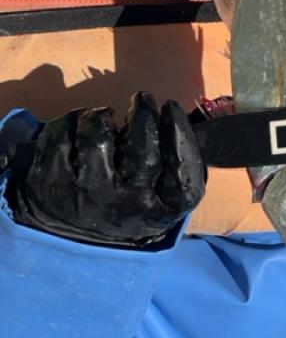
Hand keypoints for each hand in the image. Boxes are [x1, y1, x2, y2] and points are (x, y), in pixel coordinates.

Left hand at [8, 93, 205, 247]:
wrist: (71, 238)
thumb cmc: (127, 204)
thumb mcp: (164, 200)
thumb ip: (181, 167)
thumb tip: (182, 120)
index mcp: (160, 211)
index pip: (182, 168)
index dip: (179, 131)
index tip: (171, 107)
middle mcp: (124, 205)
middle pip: (143, 144)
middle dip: (144, 111)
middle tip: (143, 100)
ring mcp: (85, 193)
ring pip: (99, 133)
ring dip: (104, 115)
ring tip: (107, 118)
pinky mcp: (51, 181)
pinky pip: (63, 133)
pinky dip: (72, 120)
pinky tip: (79, 127)